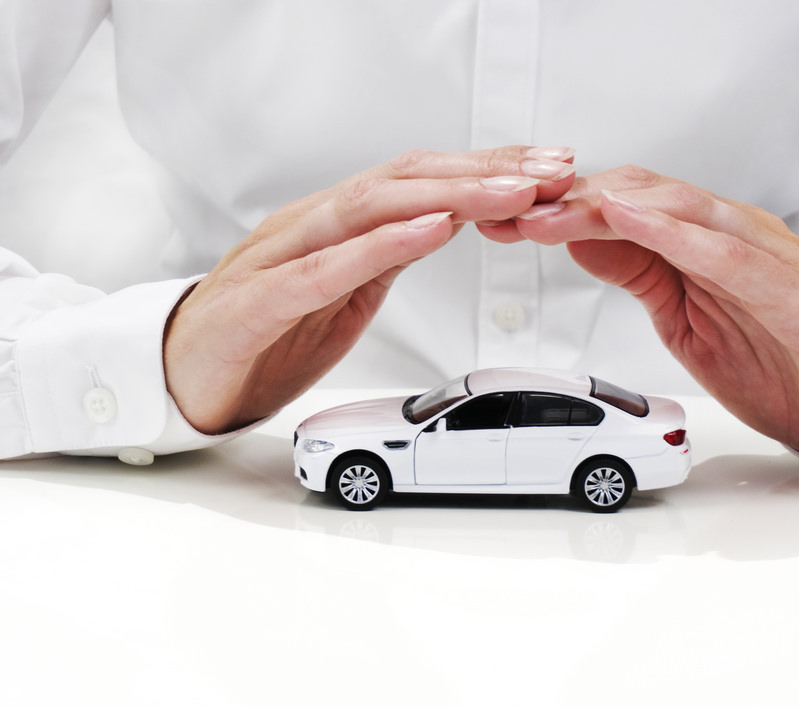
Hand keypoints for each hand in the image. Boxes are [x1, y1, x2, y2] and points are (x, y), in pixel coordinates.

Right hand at [164, 146, 575, 434]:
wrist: (180, 377)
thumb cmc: (263, 334)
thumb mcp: (343, 291)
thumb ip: (386, 254)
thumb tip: (446, 221)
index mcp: (333, 226)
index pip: (418, 180)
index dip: (485, 169)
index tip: (547, 167)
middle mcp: (309, 226)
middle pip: (404, 180)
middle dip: (483, 171)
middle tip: (549, 169)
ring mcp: (280, 257)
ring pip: (370, 208)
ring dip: (448, 196)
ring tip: (510, 191)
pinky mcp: (258, 302)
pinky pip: (327, 268)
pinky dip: (383, 245)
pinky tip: (432, 230)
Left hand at [483, 166, 798, 461]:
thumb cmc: (775, 360)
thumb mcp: (682, 315)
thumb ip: (639, 271)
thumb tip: (582, 239)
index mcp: (704, 244)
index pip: (625, 206)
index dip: (562, 206)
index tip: (505, 213)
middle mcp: (733, 237)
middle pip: (643, 196)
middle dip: (570, 200)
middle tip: (511, 208)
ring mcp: (766, 257)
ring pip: (680, 209)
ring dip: (608, 207)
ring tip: (551, 209)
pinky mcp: (794, 292)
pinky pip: (729, 254)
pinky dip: (676, 233)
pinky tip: (633, 220)